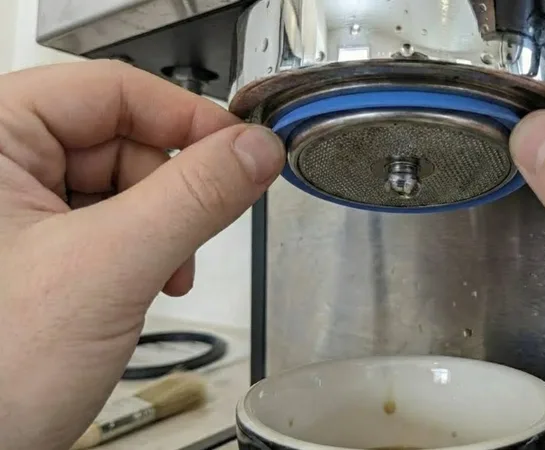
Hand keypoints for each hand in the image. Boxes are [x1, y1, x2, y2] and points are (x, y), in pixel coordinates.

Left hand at [0, 61, 283, 448]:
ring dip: (160, 228)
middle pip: (121, 137)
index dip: (187, 120)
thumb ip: (194, 199)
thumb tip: (254, 150)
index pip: (112, 90)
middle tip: (195, 234)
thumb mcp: (109, 269)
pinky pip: (109, 220)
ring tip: (161, 275)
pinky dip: (141, 249)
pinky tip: (142, 283)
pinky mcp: (33, 245)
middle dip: (172, 191)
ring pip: (122, 182)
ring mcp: (13, 207)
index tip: (242, 152)